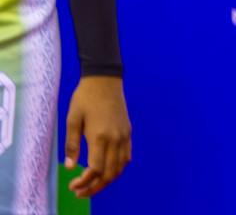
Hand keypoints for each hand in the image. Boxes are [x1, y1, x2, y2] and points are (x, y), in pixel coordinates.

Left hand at [64, 76, 130, 198]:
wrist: (106, 80)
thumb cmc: (85, 98)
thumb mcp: (72, 120)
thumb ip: (72, 144)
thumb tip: (70, 167)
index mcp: (100, 136)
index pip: (95, 169)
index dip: (84, 182)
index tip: (73, 187)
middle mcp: (115, 139)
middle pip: (109, 172)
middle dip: (95, 187)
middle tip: (81, 193)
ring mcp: (124, 136)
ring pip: (120, 167)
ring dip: (107, 180)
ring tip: (93, 185)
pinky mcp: (128, 132)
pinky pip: (126, 156)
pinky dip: (117, 168)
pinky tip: (106, 170)